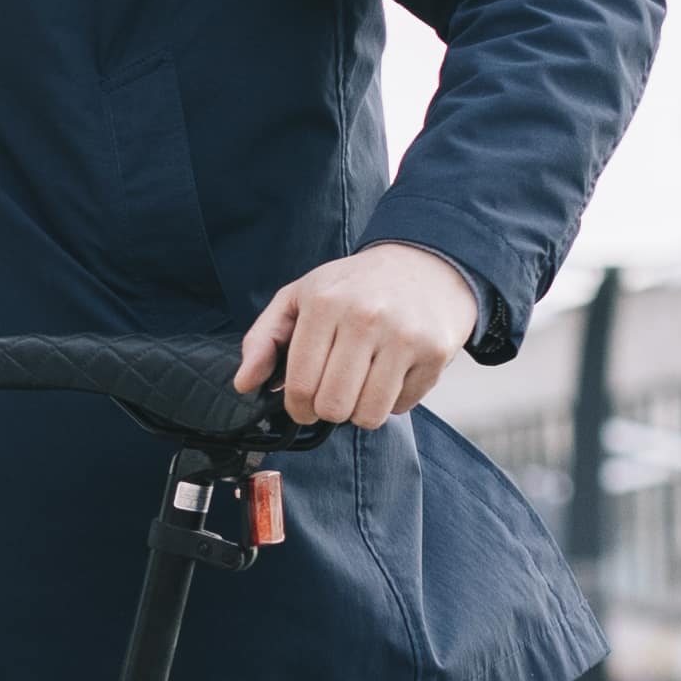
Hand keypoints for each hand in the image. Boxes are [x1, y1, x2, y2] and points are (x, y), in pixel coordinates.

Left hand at [237, 243, 480, 434]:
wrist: (425, 264)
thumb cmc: (354, 286)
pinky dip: (392, 402)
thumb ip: (263, 338)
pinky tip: (391, 374)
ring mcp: (405, 336)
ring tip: (360, 387)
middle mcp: (366, 318)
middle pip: (333, 406)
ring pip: (369, 415)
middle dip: (328, 411)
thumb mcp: (300, 297)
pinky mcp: (435, 353)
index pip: (301, 385)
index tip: (302, 405)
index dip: (297, 408)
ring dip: (359, 412)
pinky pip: (402, 408)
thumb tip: (244, 384)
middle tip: (333, 395)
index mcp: (325, 303)